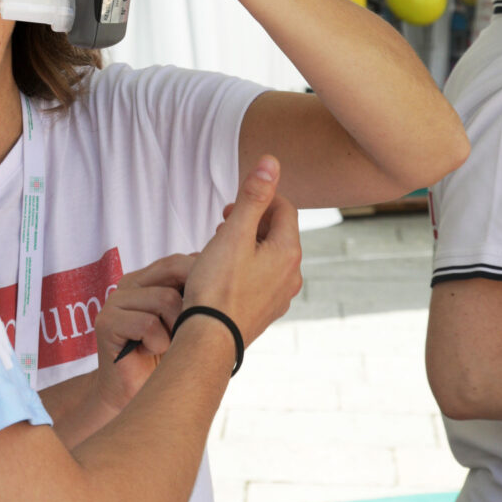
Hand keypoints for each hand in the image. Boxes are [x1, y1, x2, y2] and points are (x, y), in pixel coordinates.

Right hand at [92, 253, 194, 412]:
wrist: (137, 395)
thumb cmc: (167, 358)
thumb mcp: (187, 321)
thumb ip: (195, 294)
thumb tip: (223, 268)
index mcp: (147, 278)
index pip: (180, 261)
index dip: (200, 285)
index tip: (208, 315)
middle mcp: (129, 283)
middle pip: (175, 274)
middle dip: (190, 308)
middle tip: (185, 336)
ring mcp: (114, 301)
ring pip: (165, 299)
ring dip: (175, 331)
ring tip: (165, 346)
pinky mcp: (106, 322)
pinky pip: (148, 324)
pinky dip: (157, 344)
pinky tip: (147, 353)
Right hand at [181, 157, 301, 350]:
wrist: (209, 340)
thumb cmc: (217, 286)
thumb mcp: (233, 233)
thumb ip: (253, 196)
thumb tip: (271, 161)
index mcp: (288, 252)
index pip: (283, 209)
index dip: (258, 200)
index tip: (229, 208)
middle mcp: (292, 275)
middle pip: (277, 234)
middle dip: (251, 224)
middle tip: (221, 227)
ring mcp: (281, 297)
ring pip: (269, 259)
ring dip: (248, 248)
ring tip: (219, 252)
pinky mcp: (266, 312)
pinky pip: (262, 281)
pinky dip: (246, 271)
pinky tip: (223, 279)